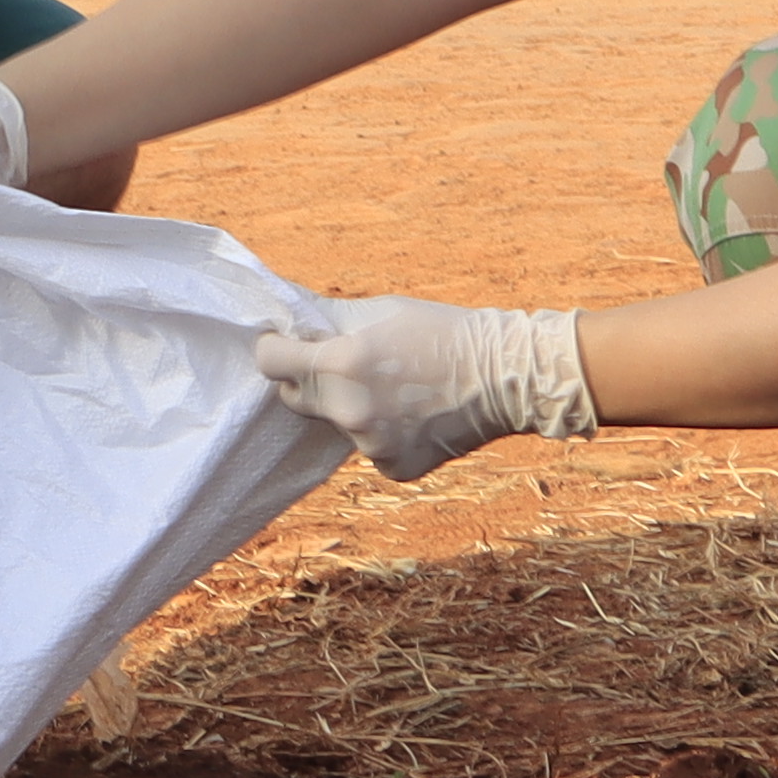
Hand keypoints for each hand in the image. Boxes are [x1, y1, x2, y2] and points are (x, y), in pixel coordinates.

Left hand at [248, 298, 597, 481]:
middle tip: (344, 364)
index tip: (286, 343)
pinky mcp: (393, 468)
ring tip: (396, 388)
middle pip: (294, 399)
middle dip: (308, 380)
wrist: (506, 376)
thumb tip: (285, 310)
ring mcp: (371, 446)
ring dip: (350, 409)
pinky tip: (413, 415)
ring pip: (336, 425)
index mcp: (341, 365)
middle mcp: (349, 411)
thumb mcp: (382, 310)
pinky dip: (382, 434)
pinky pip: (368, 450)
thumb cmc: (442, 332)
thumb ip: (327, 317)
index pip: (270, 362)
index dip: (275, 349)